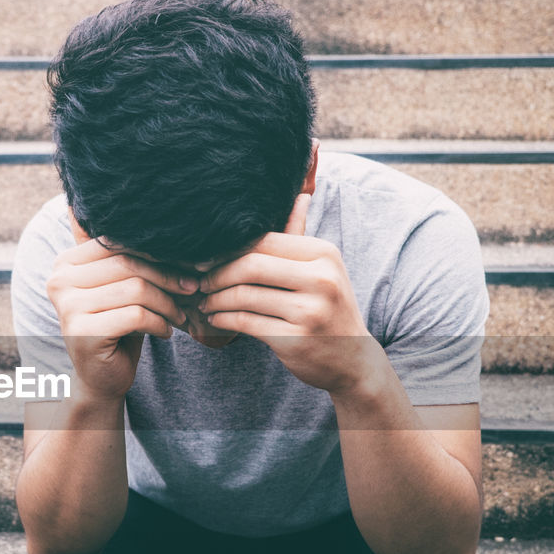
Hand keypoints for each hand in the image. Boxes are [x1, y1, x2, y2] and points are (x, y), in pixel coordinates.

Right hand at [45, 207, 199, 401]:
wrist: (100, 380)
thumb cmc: (117, 329)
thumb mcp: (123, 291)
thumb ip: (134, 263)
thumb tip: (180, 236)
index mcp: (65, 264)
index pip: (117, 244)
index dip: (156, 253)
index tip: (187, 267)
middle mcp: (59, 281)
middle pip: (128, 264)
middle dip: (167, 277)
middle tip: (191, 290)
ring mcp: (68, 307)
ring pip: (136, 289)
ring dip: (167, 304)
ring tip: (178, 316)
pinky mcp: (83, 332)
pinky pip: (137, 315)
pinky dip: (160, 323)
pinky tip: (165, 332)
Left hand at [196, 193, 380, 395]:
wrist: (352, 359)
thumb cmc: (329, 309)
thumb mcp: (323, 270)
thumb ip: (301, 236)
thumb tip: (300, 194)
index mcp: (323, 255)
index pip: (264, 241)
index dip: (229, 249)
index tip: (206, 259)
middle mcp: (321, 279)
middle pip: (250, 266)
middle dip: (218, 274)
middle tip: (201, 282)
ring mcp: (309, 311)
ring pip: (244, 296)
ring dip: (216, 300)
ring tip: (206, 302)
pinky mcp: (295, 339)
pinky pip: (246, 322)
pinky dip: (224, 319)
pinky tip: (215, 319)